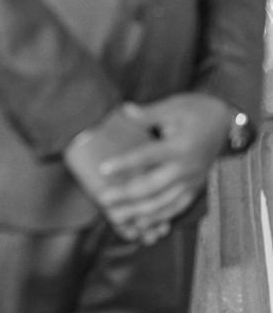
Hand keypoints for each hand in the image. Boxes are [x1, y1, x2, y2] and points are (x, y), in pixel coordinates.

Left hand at [99, 93, 229, 236]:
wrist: (227, 125)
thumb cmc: (196, 112)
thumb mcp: (174, 106)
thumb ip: (149, 114)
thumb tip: (125, 110)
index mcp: (180, 146)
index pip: (148, 156)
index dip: (125, 163)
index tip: (103, 169)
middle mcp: (187, 168)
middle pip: (153, 186)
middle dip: (126, 195)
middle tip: (102, 198)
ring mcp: (192, 181)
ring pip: (164, 202)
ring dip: (139, 212)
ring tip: (115, 216)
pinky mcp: (195, 188)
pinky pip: (176, 207)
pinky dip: (159, 218)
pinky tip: (140, 223)